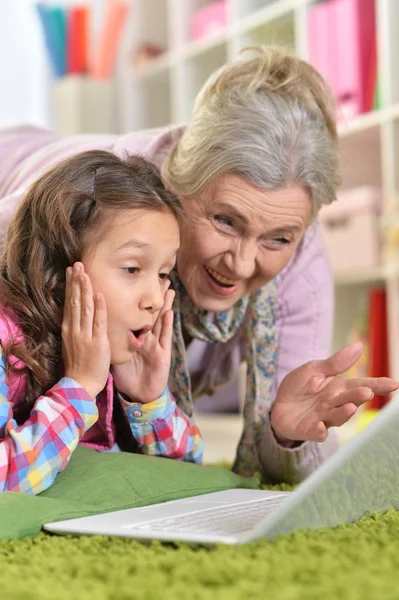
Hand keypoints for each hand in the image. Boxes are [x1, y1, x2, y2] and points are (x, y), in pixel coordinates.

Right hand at [62, 262, 110, 398]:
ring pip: (85, 308)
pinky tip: (100, 295)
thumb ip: (75, 328)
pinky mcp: (97, 342)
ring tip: (85, 273)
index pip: (69, 303)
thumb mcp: (73, 343)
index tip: (71, 271)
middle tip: (77, 264)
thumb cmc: (79, 365)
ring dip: (85, 289)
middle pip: (75, 301)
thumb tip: (76, 315)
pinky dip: (100, 308)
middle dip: (76, 282)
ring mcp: (85, 335)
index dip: (71, 286)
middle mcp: (74, 329)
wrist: (81, 384)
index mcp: (68, 329)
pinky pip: (99, 322)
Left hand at [111, 285, 174, 403]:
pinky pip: (165, 337)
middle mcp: (147, 338)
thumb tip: (97, 327)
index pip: (136, 314)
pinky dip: (167, 324)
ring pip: (162, 320)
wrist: (139, 395)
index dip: (138, 300)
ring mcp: (156, 345)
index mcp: (135, 337)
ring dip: (166, 304)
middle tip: (162, 278)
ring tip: (169, 288)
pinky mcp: (162, 354)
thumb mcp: (118, 356)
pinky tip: (170, 312)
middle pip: (151, 313)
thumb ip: (112, 341)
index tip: (138, 283)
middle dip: (157, 296)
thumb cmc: (129, 376)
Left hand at [270, 343, 398, 443]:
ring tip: (350, 407)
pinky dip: (318, 431)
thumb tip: (359, 346)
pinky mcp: (309, 430)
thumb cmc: (300, 387)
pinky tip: (320, 427)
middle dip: (359, 397)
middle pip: (350, 400)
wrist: (279, 406)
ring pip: (336, 417)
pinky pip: (316, 433)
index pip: (361, 385)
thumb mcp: (314, 370)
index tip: (394, 384)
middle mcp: (335, 404)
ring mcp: (323, 418)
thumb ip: (335, 363)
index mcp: (338, 387)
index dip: (378, 385)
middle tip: (367, 392)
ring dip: (343, 413)